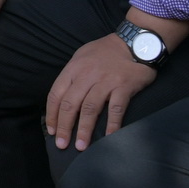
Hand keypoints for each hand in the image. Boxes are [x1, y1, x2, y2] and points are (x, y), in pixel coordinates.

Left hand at [46, 36, 155, 151]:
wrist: (136, 41)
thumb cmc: (106, 52)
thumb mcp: (82, 57)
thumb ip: (72, 76)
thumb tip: (62, 101)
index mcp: (74, 68)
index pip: (56, 94)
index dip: (53, 115)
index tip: (52, 131)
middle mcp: (87, 75)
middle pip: (71, 104)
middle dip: (65, 127)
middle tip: (62, 144)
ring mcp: (106, 81)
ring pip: (90, 108)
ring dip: (84, 130)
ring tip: (81, 146)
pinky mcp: (124, 86)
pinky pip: (116, 109)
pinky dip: (112, 124)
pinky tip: (109, 137)